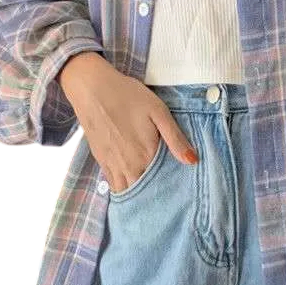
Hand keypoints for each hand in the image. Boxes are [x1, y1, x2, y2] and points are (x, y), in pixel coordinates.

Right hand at [58, 52, 198, 191]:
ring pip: (126, 191)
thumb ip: (175, 138)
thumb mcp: (158, 111)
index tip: (178, 189)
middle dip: (153, 195)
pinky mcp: (100, 160)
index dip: (170, 188)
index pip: (161, 184)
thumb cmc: (128, 96)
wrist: (92, 89)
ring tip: (148, 192)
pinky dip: (122, 187)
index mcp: (146, 155)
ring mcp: (112, 165)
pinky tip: (130, 181)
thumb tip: (193, 161)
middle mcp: (128, 166)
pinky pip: (112, 183)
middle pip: (143, 192)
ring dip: (136, 194)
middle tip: (165, 193)